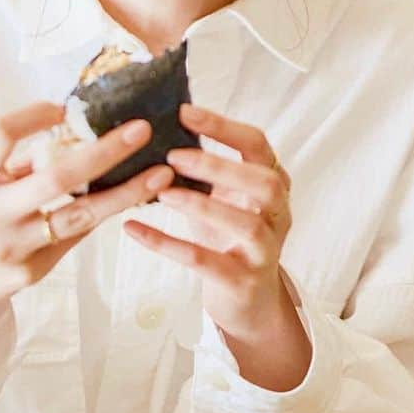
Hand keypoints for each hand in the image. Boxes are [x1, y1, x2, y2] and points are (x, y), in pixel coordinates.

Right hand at [0, 101, 174, 351]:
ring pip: (80, 216)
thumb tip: (75, 131)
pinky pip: (76, 238)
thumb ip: (18, 160)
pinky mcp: (31, 273)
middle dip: (105, 151)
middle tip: (142, 130)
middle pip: (57, 175)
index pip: (1, 133)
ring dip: (125, 192)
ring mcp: (13, 246)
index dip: (35, 114)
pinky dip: (103, 216)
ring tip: (160, 174)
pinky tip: (132, 200)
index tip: (65, 107)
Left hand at [122, 102, 293, 341]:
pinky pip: (205, 262)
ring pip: (246, 224)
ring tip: (163, 192)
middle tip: (173, 155)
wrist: (247, 301)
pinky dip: (168, 244)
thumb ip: (206, 169)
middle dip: (219, 166)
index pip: (257, 145)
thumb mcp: (225, 197)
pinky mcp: (243, 283)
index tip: (184, 112)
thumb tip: (158, 128)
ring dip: (203, 204)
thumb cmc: (228, 237)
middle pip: (264, 183)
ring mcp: (265, 252)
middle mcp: (278, 215)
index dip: (223, 127)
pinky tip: (135, 229)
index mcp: (273, 184)